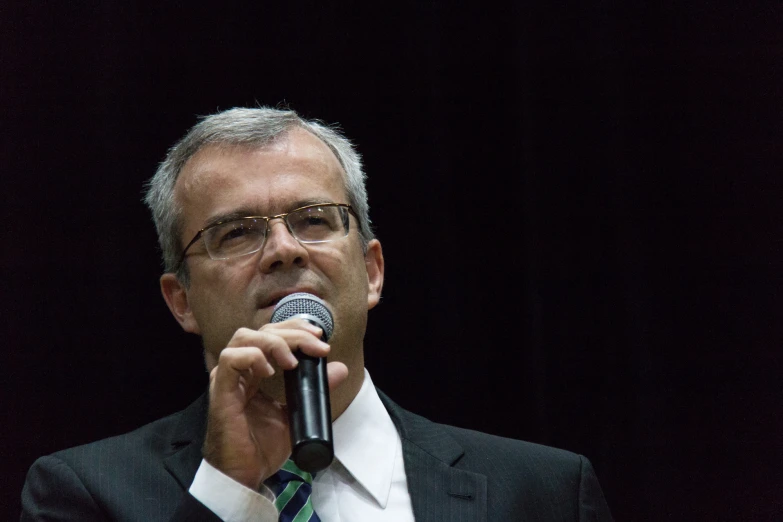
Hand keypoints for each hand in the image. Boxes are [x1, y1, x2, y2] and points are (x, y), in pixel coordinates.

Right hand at [202, 318, 348, 489]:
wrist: (245, 475)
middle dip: (292, 332)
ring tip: (293, 361)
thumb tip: (340, 368)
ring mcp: (227, 378)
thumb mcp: (297, 412)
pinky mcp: (221, 391)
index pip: (272, 334)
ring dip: (273, 342)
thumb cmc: (262, 446)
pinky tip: (269, 370)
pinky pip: (230, 360)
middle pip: (261, 330)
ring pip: (244, 338)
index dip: (295, 329)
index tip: (319, 337)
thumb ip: (315, 390)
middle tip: (316, 344)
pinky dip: (253, 357)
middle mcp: (239, 370)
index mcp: (255, 371)